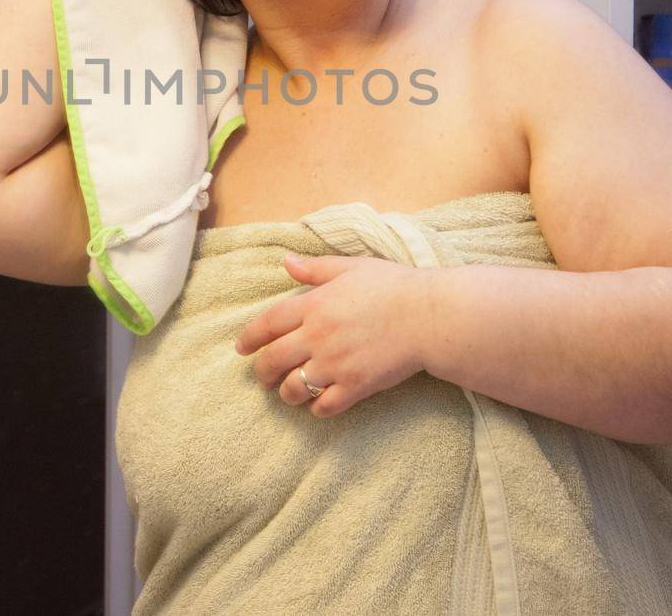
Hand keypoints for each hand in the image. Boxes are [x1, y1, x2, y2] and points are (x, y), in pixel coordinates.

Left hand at [234, 253, 429, 417]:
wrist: (430, 316)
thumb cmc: (393, 286)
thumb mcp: (350, 268)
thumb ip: (315, 269)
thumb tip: (286, 263)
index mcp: (314, 304)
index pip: (267, 324)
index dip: (249, 338)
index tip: (241, 348)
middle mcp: (318, 336)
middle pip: (272, 361)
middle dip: (262, 371)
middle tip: (263, 375)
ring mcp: (336, 364)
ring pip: (293, 389)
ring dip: (286, 392)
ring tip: (289, 391)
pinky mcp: (356, 386)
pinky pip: (323, 406)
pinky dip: (315, 408)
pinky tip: (318, 402)